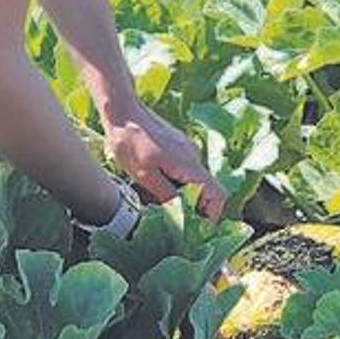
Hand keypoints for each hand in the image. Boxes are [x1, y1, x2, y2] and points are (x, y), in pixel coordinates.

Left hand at [101, 100, 227, 224]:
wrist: (122, 110)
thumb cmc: (129, 141)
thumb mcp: (144, 174)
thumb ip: (166, 194)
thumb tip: (182, 214)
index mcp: (189, 164)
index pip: (217, 195)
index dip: (212, 215)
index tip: (197, 228)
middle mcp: (193, 155)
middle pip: (208, 190)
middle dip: (196, 207)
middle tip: (176, 219)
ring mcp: (187, 148)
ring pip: (196, 180)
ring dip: (185, 194)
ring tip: (161, 200)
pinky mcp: (178, 145)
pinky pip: (187, 169)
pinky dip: (179, 181)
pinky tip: (158, 183)